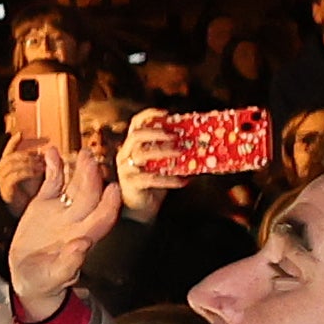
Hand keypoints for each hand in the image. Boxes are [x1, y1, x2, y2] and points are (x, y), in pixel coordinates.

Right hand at [0, 136, 50, 214]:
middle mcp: (1, 170)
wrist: (24, 216)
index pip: (8, 148)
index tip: (23, 133)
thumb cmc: (31, 195)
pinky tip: (37, 172)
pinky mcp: (5, 189)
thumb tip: (50, 150)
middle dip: (28, 155)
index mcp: (7, 166)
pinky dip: (27, 171)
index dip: (14, 141)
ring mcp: (2, 180)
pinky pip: (15, 175)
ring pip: (13, 163)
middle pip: (13, 155)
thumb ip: (40, 163)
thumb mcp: (37, 175)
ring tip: (41, 166)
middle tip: (42, 158)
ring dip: (29, 162)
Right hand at [4, 146, 121, 323]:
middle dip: (92, 178)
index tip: (114, 190)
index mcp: (83, 238)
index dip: (109, 204)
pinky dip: (53, 167)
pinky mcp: (44, 203)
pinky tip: (51, 152)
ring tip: (82, 153)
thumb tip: (82, 245)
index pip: (103, 218)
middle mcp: (77, 220)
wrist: (26, 276)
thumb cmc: (44, 281)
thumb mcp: (53, 278)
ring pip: (74, 185)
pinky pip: (52, 182)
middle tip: (92, 161)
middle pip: (89, 196)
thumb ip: (68, 264)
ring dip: (79, 169)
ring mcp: (62, 210)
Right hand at [113, 107, 183, 223]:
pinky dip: (169, 179)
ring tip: (181, 153)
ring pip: (142, 154)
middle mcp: (126, 154)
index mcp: (132, 145)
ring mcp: (126, 169)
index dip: (149, 115)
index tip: (166, 113)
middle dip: (156, 133)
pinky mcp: (131, 184)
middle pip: (136, 135)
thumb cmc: (153, 185)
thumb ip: (172, 154)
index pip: (136, 123)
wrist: (140, 210)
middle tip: (175, 136)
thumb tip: (198, 144)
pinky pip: (150, 179)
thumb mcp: (163, 165)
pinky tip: (183, 181)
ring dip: (163, 151)